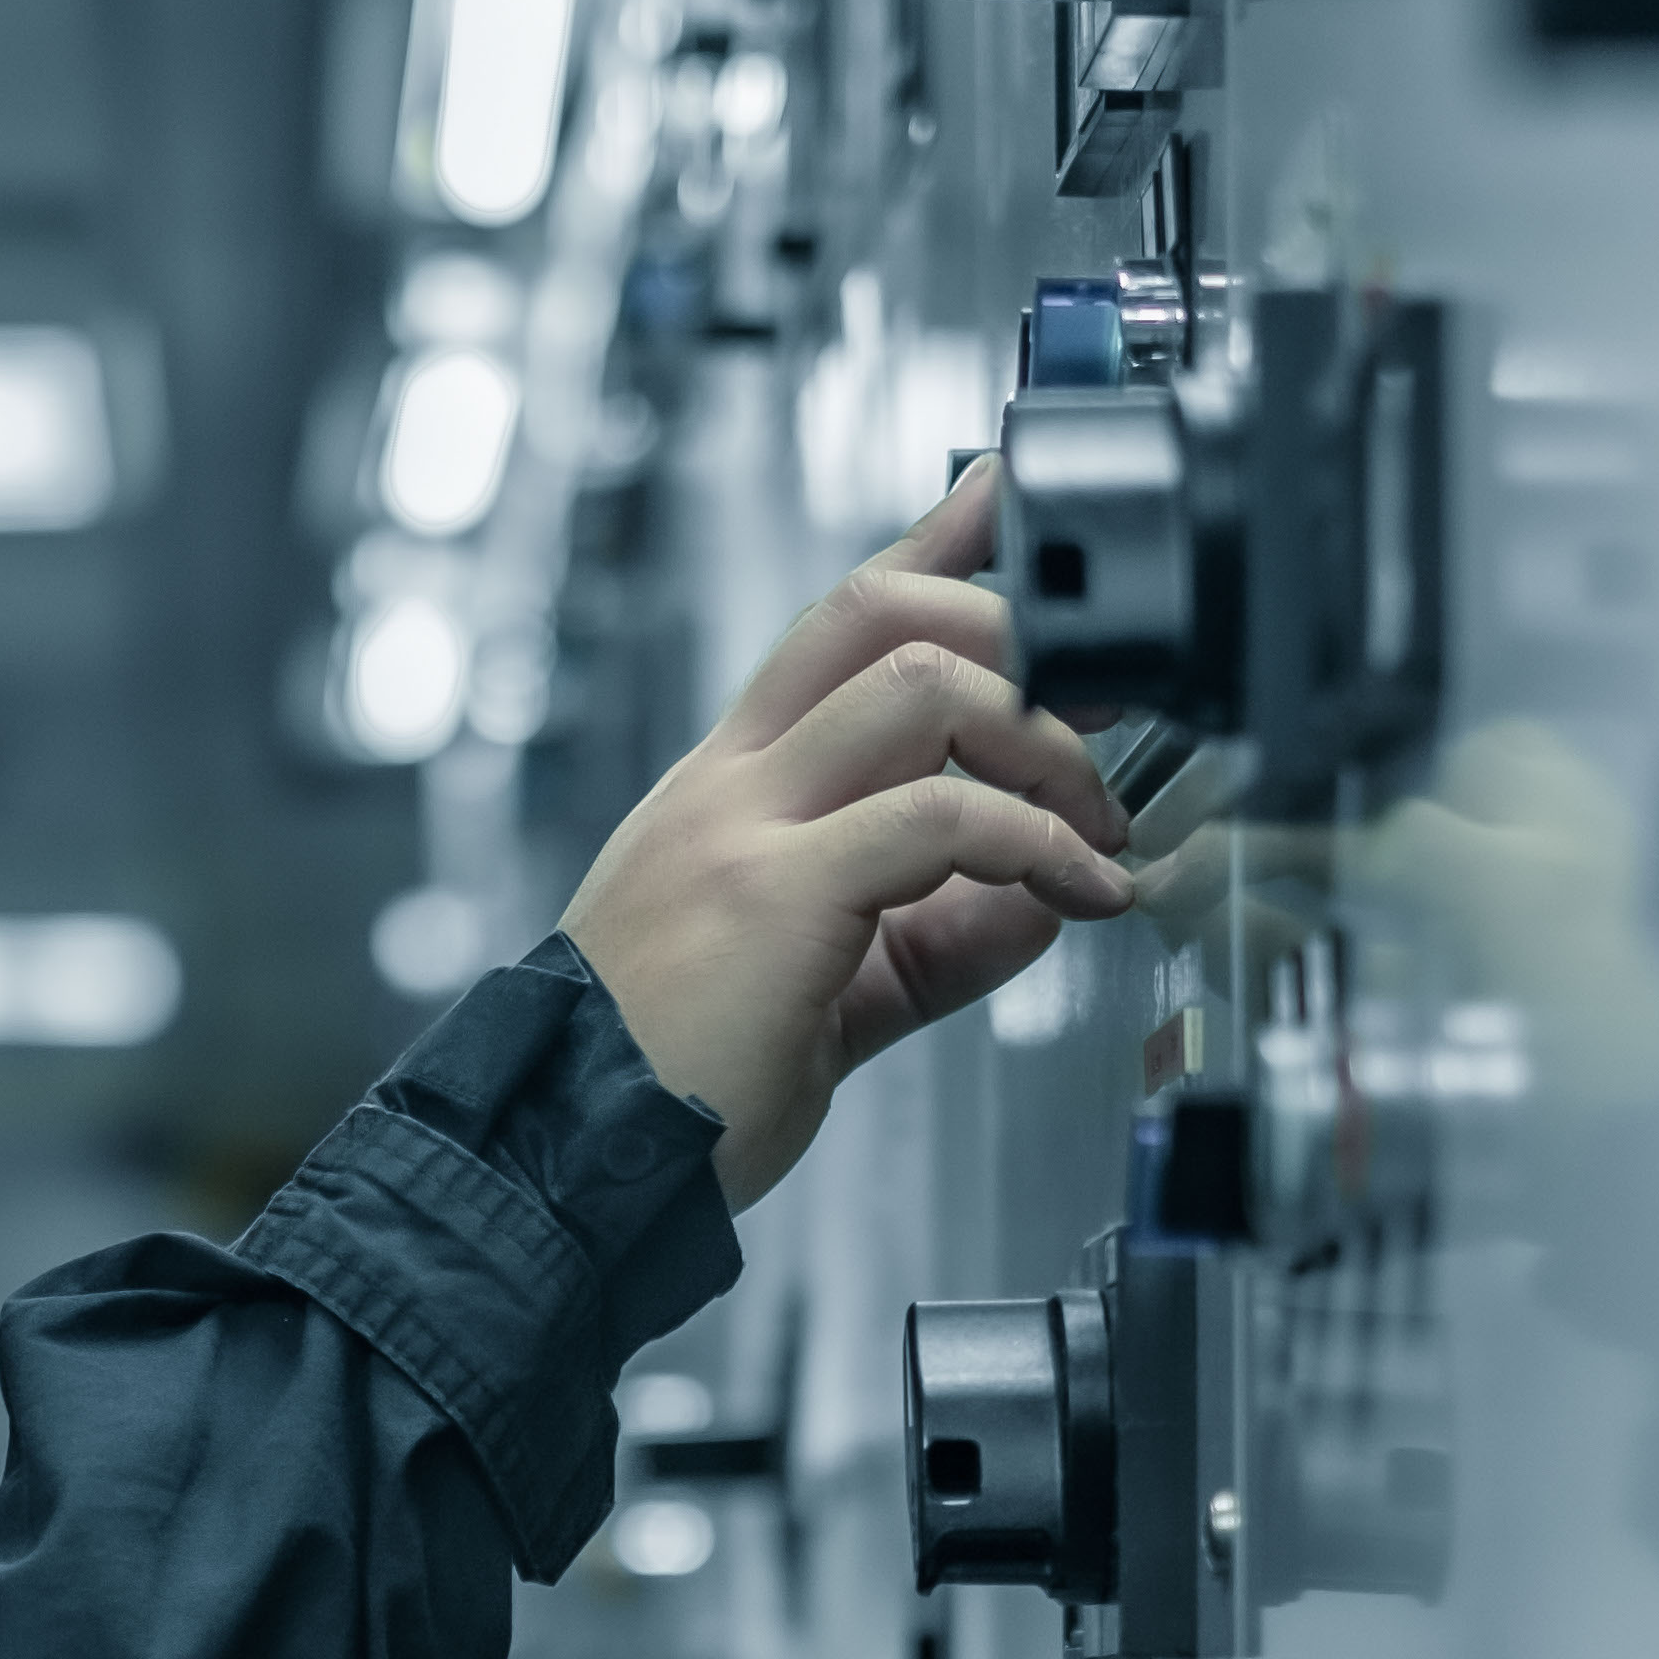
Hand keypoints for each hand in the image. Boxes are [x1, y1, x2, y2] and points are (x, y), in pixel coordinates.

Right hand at [558, 462, 1134, 1207]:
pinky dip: (1038, 846)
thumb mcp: (825, 987)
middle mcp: (730, 783)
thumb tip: (1043, 899)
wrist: (559, 1169)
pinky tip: (1083, 894)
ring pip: (919, 689)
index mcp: (729, 789)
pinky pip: (940, 819)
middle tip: (1100, 709)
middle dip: (1012, 632)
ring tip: (1098, 827)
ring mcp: (745, 826)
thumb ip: (933, 936)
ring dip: (1043, 743)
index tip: (1001, 489)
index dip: (929, 546)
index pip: (832, 625)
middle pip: (877, 614)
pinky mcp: (776, 894)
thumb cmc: (671, 1086)